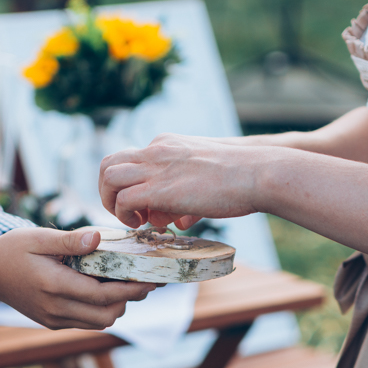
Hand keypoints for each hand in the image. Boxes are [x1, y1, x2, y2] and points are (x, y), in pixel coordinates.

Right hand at [0, 228, 155, 329]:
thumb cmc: (12, 250)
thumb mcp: (37, 237)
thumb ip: (69, 240)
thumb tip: (99, 237)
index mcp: (53, 285)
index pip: (102, 295)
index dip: (130, 289)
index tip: (150, 279)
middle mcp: (55, 308)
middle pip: (106, 315)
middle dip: (128, 300)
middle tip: (143, 281)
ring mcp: (53, 319)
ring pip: (98, 323)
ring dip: (116, 307)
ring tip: (126, 284)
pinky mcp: (51, 323)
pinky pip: (85, 322)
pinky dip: (100, 310)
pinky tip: (104, 290)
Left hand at [99, 133, 258, 227]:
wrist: (259, 172)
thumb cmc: (241, 177)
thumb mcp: (205, 179)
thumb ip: (185, 198)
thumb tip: (176, 221)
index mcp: (165, 144)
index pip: (129, 159)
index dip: (130, 185)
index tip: (144, 205)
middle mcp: (156, 150)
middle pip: (108, 163)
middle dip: (109, 191)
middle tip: (127, 212)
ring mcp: (156, 167)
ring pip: (108, 177)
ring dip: (111, 201)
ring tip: (132, 219)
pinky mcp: (160, 189)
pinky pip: (123, 199)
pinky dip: (124, 214)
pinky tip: (143, 224)